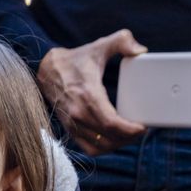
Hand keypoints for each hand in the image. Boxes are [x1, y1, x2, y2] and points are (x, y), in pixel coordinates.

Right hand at [36, 29, 147, 155]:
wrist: (47, 70)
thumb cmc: (76, 60)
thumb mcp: (99, 46)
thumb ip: (122, 41)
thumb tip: (141, 50)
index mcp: (87, 95)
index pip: (111, 123)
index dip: (130, 129)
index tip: (142, 126)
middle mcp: (78, 113)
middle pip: (109, 137)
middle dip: (129, 137)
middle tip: (141, 129)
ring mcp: (73, 124)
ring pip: (101, 146)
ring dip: (118, 144)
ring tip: (130, 135)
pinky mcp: (70, 129)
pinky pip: (90, 148)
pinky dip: (104, 148)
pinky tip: (114, 139)